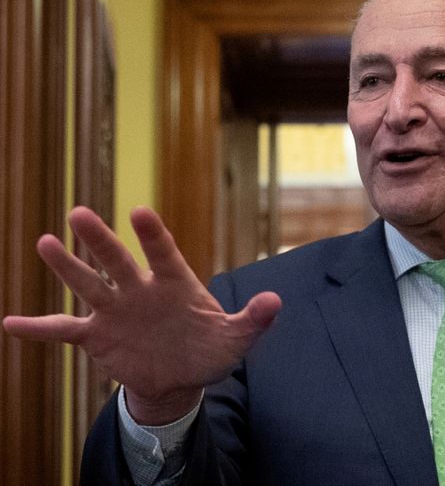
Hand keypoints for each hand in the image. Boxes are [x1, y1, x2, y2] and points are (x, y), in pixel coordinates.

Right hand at [2, 206, 279, 423]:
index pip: (163, 253)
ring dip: (67, 268)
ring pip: (88, 285)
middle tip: (79, 213)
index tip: (139, 212)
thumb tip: (275, 302)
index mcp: (175, 283)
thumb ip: (253, 320)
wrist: (181, 376)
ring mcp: (116, 311)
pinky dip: (39, 329)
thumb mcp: (236, 338)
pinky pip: (64, 331)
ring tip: (44, 243)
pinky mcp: (98, 336)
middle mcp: (141, 290)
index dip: (152, 235)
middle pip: (117, 261)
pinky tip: (10, 325)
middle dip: (100, 240)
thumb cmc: (211, 349)